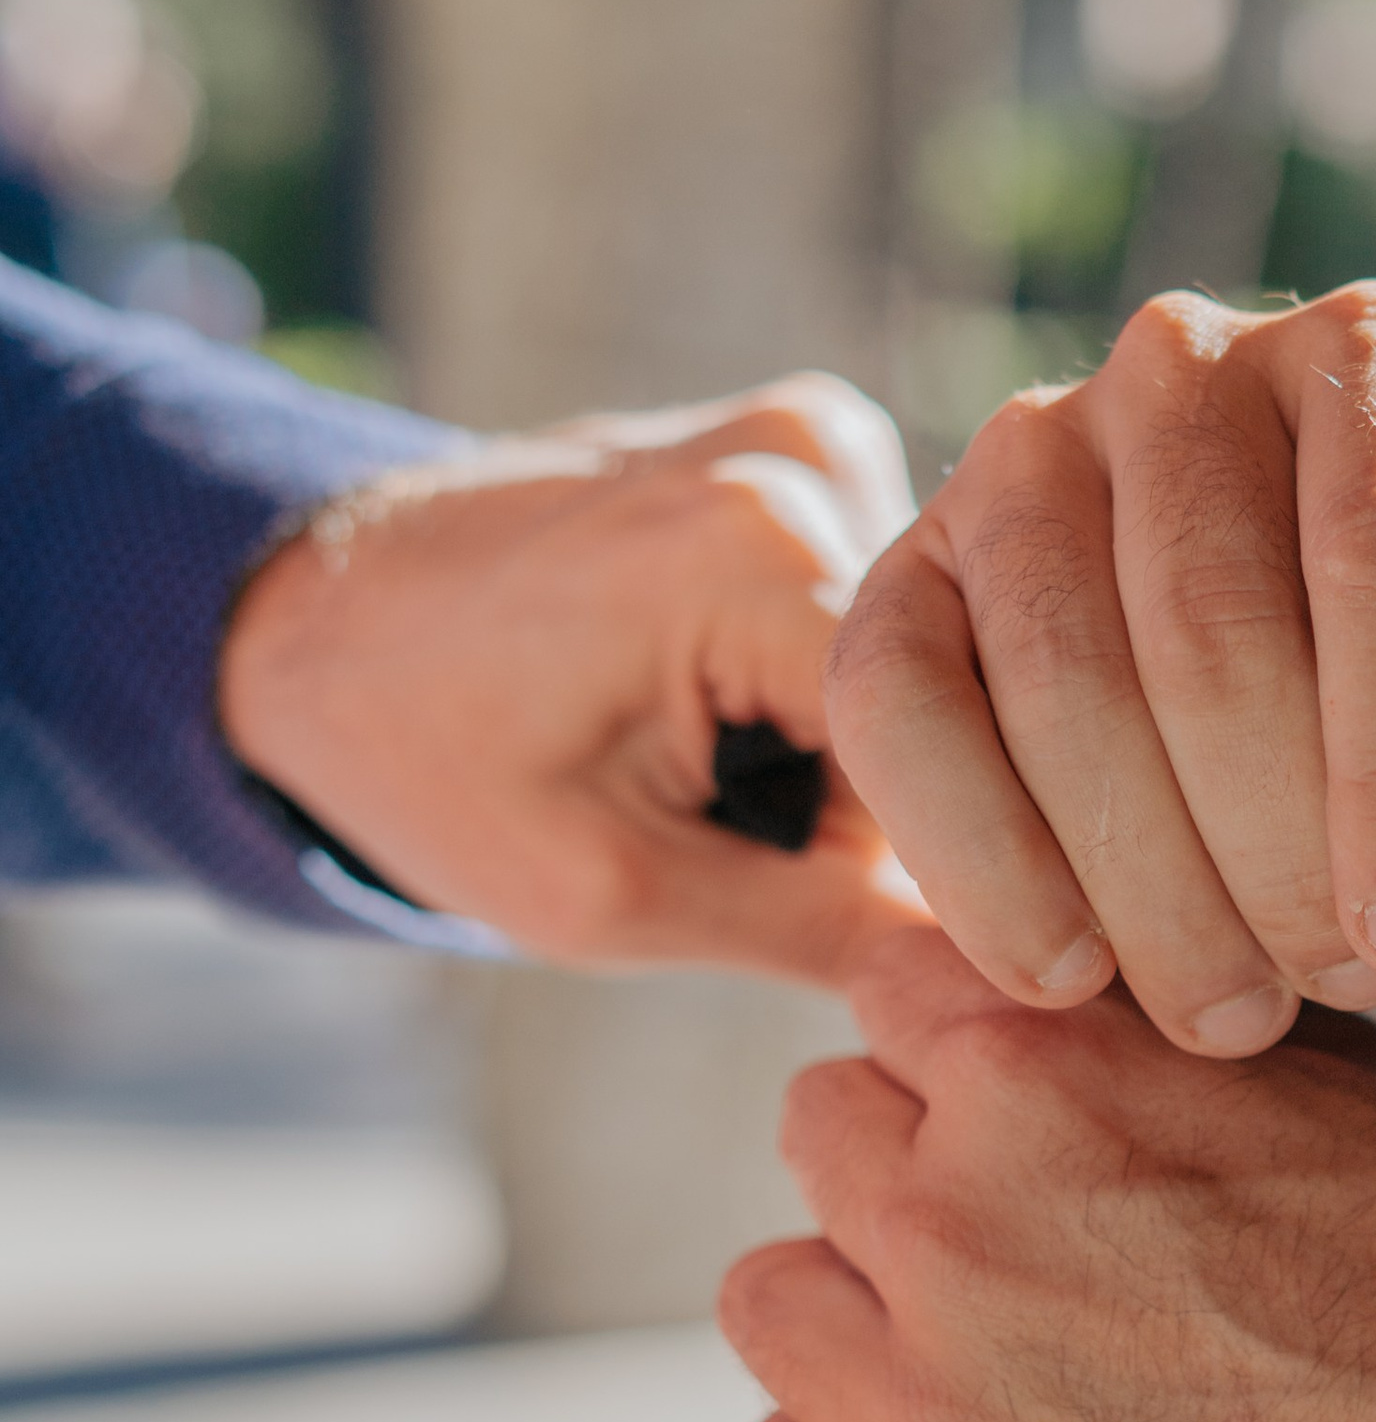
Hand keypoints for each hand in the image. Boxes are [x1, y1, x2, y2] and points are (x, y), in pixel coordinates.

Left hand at [220, 373, 921, 984]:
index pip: (970, 747)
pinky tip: (734, 720)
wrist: (305, 615)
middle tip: (755, 859)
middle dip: (904, 809)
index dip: (966, 876)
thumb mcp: (614, 895)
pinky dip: (839, 687)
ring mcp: (816, 430)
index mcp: (763, 551)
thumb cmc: (428, 762)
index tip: (955, 970)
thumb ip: (826, 931)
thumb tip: (1025, 990)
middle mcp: (815, 456)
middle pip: (966, 695)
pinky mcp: (809, 440)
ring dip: (872, 751)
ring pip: (945, 657)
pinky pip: (896, 607)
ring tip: (722, 782)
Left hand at [711, 923, 1375, 1421]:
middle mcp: (952, 1222)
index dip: (973, 1047)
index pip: (895, 987)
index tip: (1038, 1109)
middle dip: (910, 1173)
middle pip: (822, 1133)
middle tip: (1029, 1248)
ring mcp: (926, 1412)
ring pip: (771, 1306)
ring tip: (975, 1372)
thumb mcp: (1330, 1075)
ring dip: (854, 1325)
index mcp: (1042, 1071)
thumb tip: (1074, 959)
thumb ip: (1154, 1011)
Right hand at [825, 280, 1375, 1058]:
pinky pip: (907, 705)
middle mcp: (1190, 365)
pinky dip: (980, 854)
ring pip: (1059, 665)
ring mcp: (1024, 456)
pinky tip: (1070, 973)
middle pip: (1213, 613)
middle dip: (1279, 839)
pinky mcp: (904, 577)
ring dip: (1148, 875)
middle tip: (1337, 988)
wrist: (1269, 806)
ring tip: (1231, 1012)